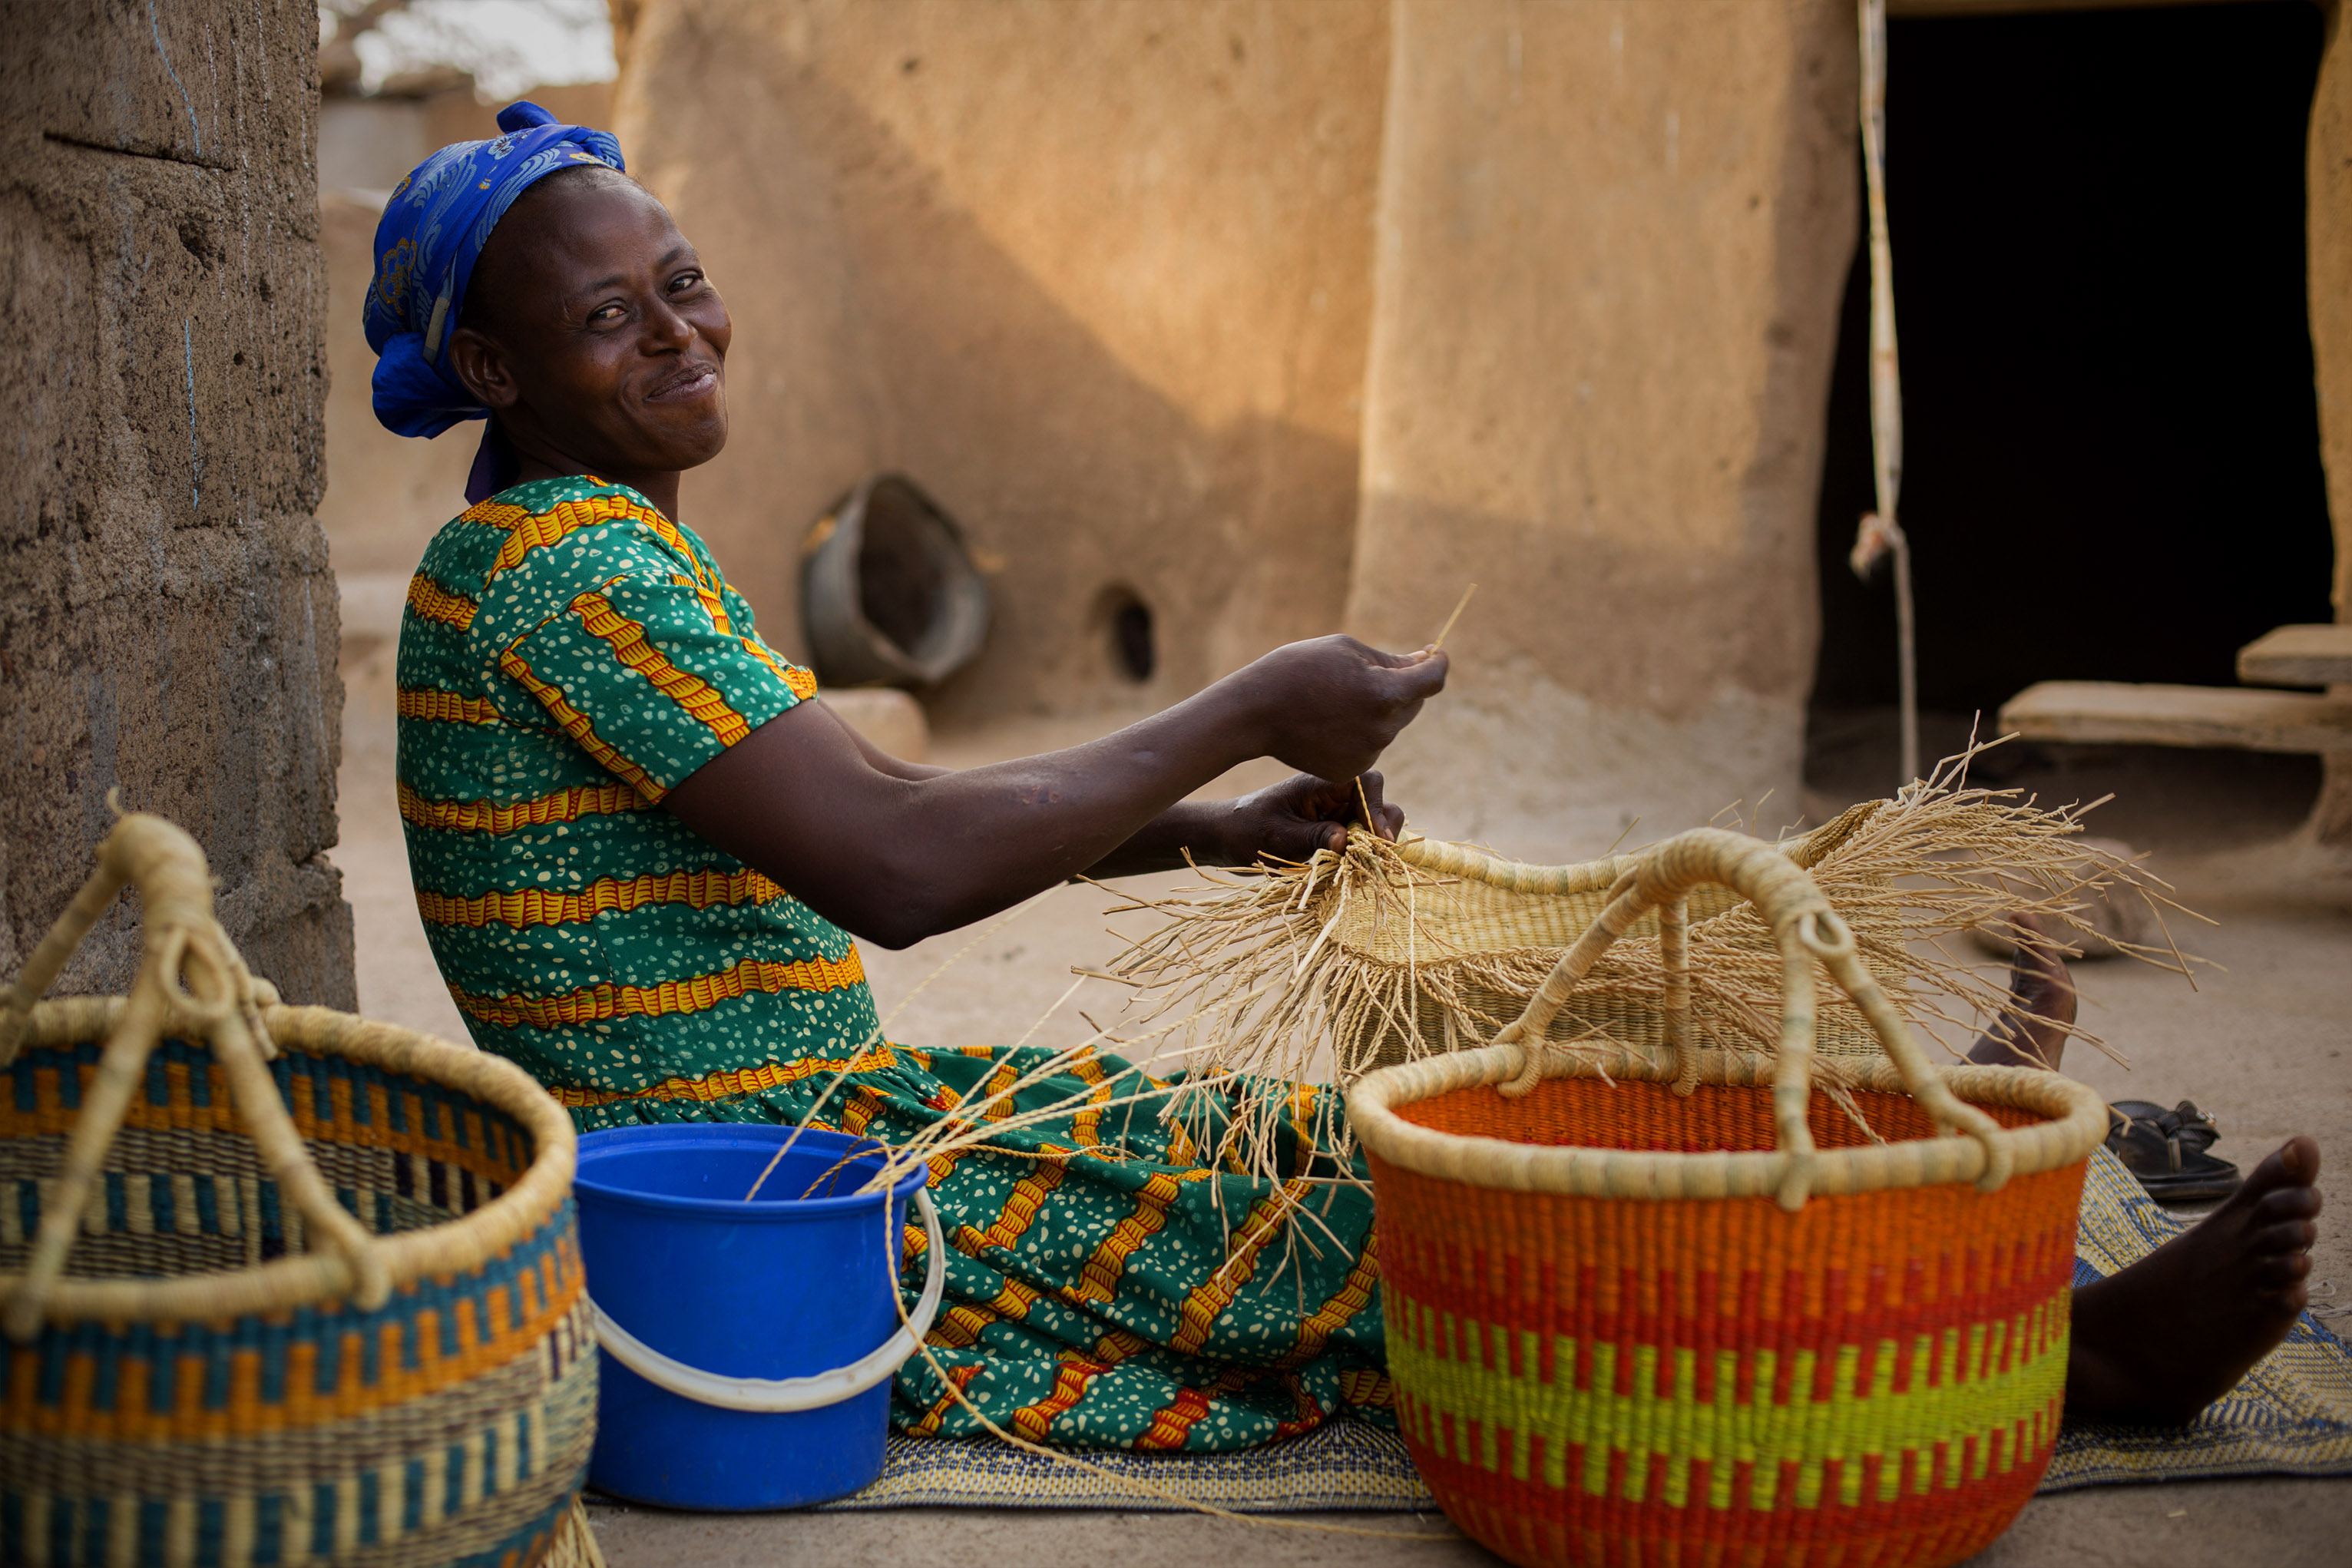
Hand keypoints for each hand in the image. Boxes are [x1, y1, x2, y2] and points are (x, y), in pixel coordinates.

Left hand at [1216, 770, 1406, 865]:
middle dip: (1383, 826)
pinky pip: (1358, 838)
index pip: (1366, 783)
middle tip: (1376, 855)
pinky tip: (1353, 869)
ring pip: (1371, 822)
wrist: (1226, 837)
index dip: (1377, 807)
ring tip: (1365, 866)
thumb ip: (1314, 837)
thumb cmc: (1247, 831)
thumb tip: (1346, 840)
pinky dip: (1362, 853)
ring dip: (1373, 843)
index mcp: (1320, 785)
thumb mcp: (1279, 838)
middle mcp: (1333, 795)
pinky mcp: (1332, 831)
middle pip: (1377, 801)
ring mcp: (1334, 813)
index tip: (1377, 836)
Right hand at [1231, 636, 1448, 781]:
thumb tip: (1423, 662)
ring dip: (1379, 709)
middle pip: (1414, 704)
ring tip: (1338, 696)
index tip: (1433, 653)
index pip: (1433, 679)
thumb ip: (1390, 660)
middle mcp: (1383, 729)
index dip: (1438, 662)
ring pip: (1391, 725)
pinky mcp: (1351, 769)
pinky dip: (1359, 731)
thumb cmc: (1297, 669)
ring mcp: (1367, 754)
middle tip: (1374, 670)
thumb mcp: (1345, 650)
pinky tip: (1329, 721)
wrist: (1254, 712)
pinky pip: (1370, 745)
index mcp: (1385, 693)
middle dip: (1405, 685)